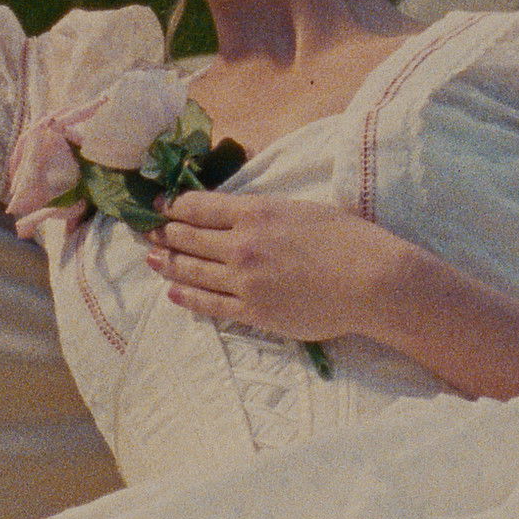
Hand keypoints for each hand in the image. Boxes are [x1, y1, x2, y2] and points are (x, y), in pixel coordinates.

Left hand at [141, 190, 420, 350]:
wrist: (371, 282)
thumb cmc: (349, 239)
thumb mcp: (301, 208)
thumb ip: (264, 211)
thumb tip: (240, 212)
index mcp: (254, 213)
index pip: (197, 207)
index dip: (172, 206)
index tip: (158, 205)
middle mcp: (241, 246)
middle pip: (187, 238)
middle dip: (163, 234)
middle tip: (146, 232)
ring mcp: (244, 282)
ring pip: (192, 272)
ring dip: (167, 264)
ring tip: (151, 259)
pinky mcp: (253, 313)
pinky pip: (209, 306)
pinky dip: (187, 297)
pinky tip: (173, 293)